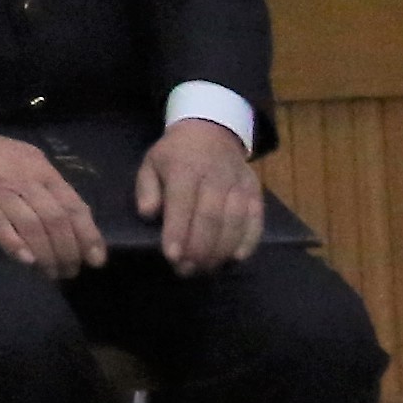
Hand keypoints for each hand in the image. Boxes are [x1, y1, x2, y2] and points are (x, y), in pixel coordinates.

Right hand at [0, 124, 101, 274]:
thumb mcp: (29, 163)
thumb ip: (49, 188)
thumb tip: (74, 221)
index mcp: (43, 172)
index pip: (74, 206)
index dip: (88, 236)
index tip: (95, 260)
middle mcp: (25, 181)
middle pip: (55, 219)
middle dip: (67, 251)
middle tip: (68, 273)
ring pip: (30, 224)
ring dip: (45, 253)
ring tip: (50, 274)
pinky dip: (12, 242)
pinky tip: (24, 260)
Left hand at [133, 117, 267, 271]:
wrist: (211, 131)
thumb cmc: (176, 154)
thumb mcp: (151, 163)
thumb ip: (146, 189)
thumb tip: (148, 214)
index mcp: (185, 168)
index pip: (182, 203)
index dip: (178, 232)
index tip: (172, 257)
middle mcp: (215, 177)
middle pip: (210, 217)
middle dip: (199, 249)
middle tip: (186, 271)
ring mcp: (238, 184)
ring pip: (234, 221)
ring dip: (221, 250)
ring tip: (206, 269)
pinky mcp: (255, 192)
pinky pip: (255, 219)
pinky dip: (248, 241)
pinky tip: (235, 258)